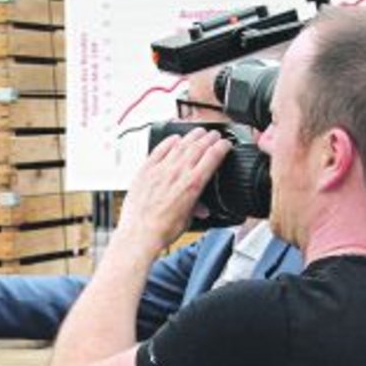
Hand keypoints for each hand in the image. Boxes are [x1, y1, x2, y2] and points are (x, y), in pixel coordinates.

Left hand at [116, 127, 229, 254]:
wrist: (139, 234)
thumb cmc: (162, 230)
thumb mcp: (187, 219)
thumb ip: (195, 208)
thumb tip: (201, 207)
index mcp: (192, 184)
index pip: (213, 157)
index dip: (222, 146)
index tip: (226, 144)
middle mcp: (177, 173)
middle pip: (198, 146)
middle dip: (209, 138)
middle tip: (215, 134)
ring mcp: (160, 169)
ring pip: (180, 145)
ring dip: (192, 136)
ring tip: (198, 131)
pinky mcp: (145, 171)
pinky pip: (159, 150)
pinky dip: (168, 142)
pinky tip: (174, 138)